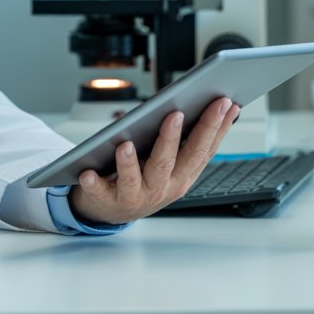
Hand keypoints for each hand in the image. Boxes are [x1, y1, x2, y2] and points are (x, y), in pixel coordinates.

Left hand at [68, 96, 240, 225]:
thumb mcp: (172, 164)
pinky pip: (99, 191)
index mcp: (182, 176)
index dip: (216, 128)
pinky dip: (94, 183)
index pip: (203, 150)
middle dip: (174, 137)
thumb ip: (187, 140)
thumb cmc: (145, 178)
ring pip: (136, 179)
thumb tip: (214, 106)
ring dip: (130, 162)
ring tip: (125, 144)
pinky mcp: (107, 200)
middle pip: (170, 161)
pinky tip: (88, 173)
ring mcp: (135, 195)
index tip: (226, 103)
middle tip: (176, 113)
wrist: (111, 210)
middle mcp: (162, 188)